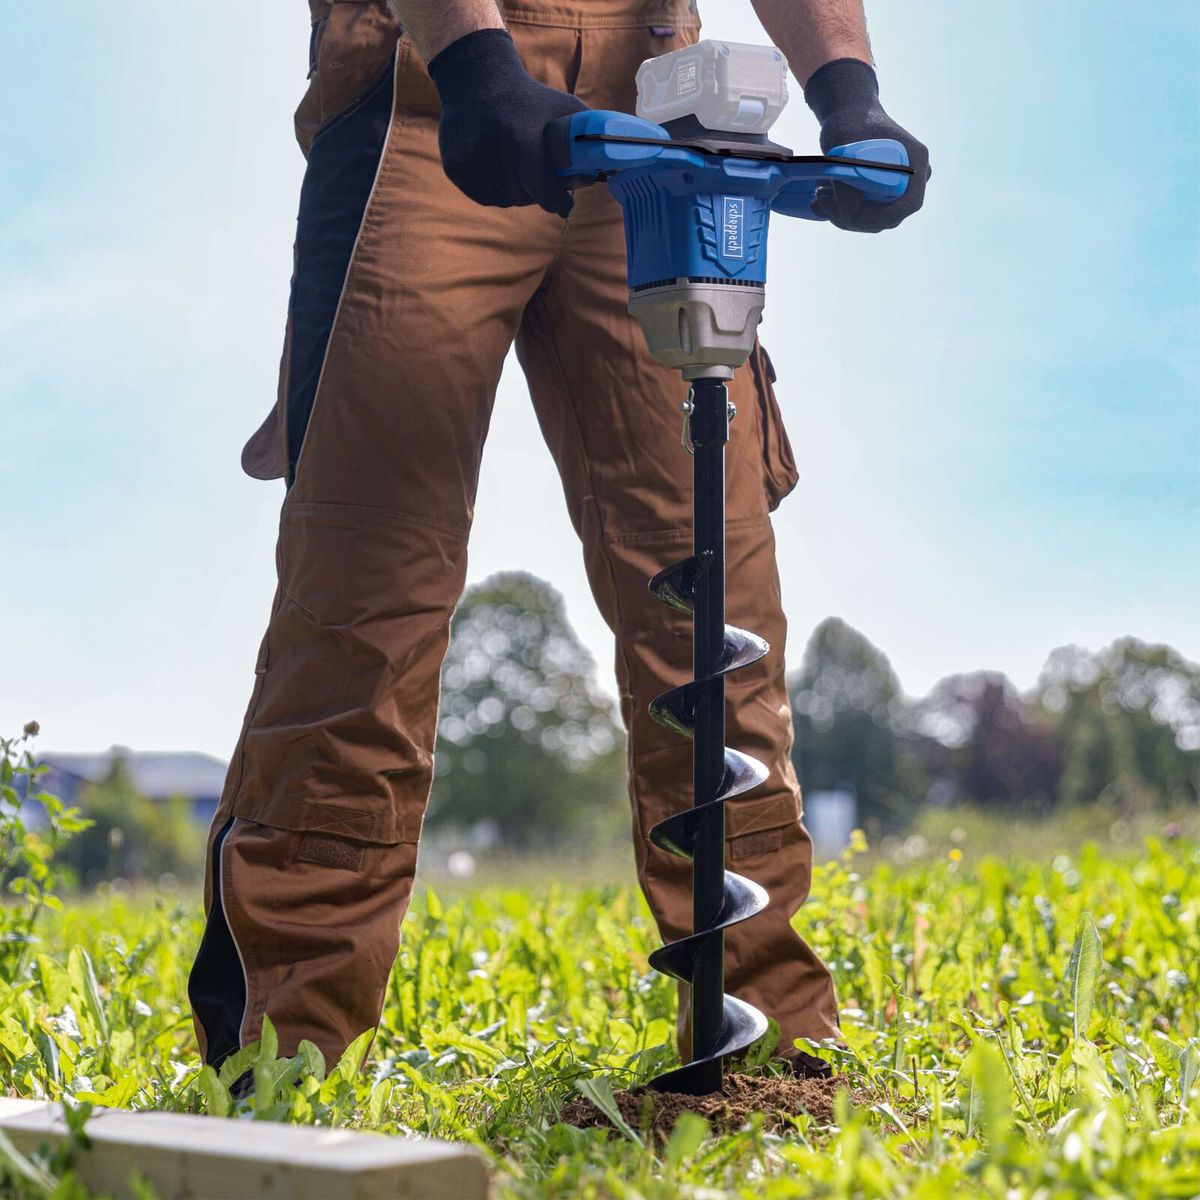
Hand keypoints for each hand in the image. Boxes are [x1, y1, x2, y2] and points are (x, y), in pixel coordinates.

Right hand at [427, 29, 586, 216]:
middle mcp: (491, 152)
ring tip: (517, 167)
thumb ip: (588, 137)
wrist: (477, 79)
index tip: (565, 204)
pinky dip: (494, 190)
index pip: (545, 192)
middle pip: (524, 198)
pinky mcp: (455, 168)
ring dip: (515, 192)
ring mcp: (470, 162)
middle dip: (536, 191)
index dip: (558, 202)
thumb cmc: (529, 99)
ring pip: (504, 201)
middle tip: (540, 176)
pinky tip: (498, 167)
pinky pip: (483, 197)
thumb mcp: (563, 109)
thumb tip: (618, 162)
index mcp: (520, 140)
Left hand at [804, 58, 929, 232]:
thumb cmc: (851, 123)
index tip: (848, 214)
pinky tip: (822, 199)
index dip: (880, 216)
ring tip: (818, 196)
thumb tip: (849, 214)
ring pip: (874, 220)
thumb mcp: (843, 149)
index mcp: (915, 161)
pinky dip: (843, 213)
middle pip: (889, 217)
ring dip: (843, 216)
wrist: (851, 115)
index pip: (908, 204)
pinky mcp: (883, 195)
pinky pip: (866, 214)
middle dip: (853, 218)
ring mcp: (899, 188)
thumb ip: (847, 182)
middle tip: (821, 201)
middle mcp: (913, 179)